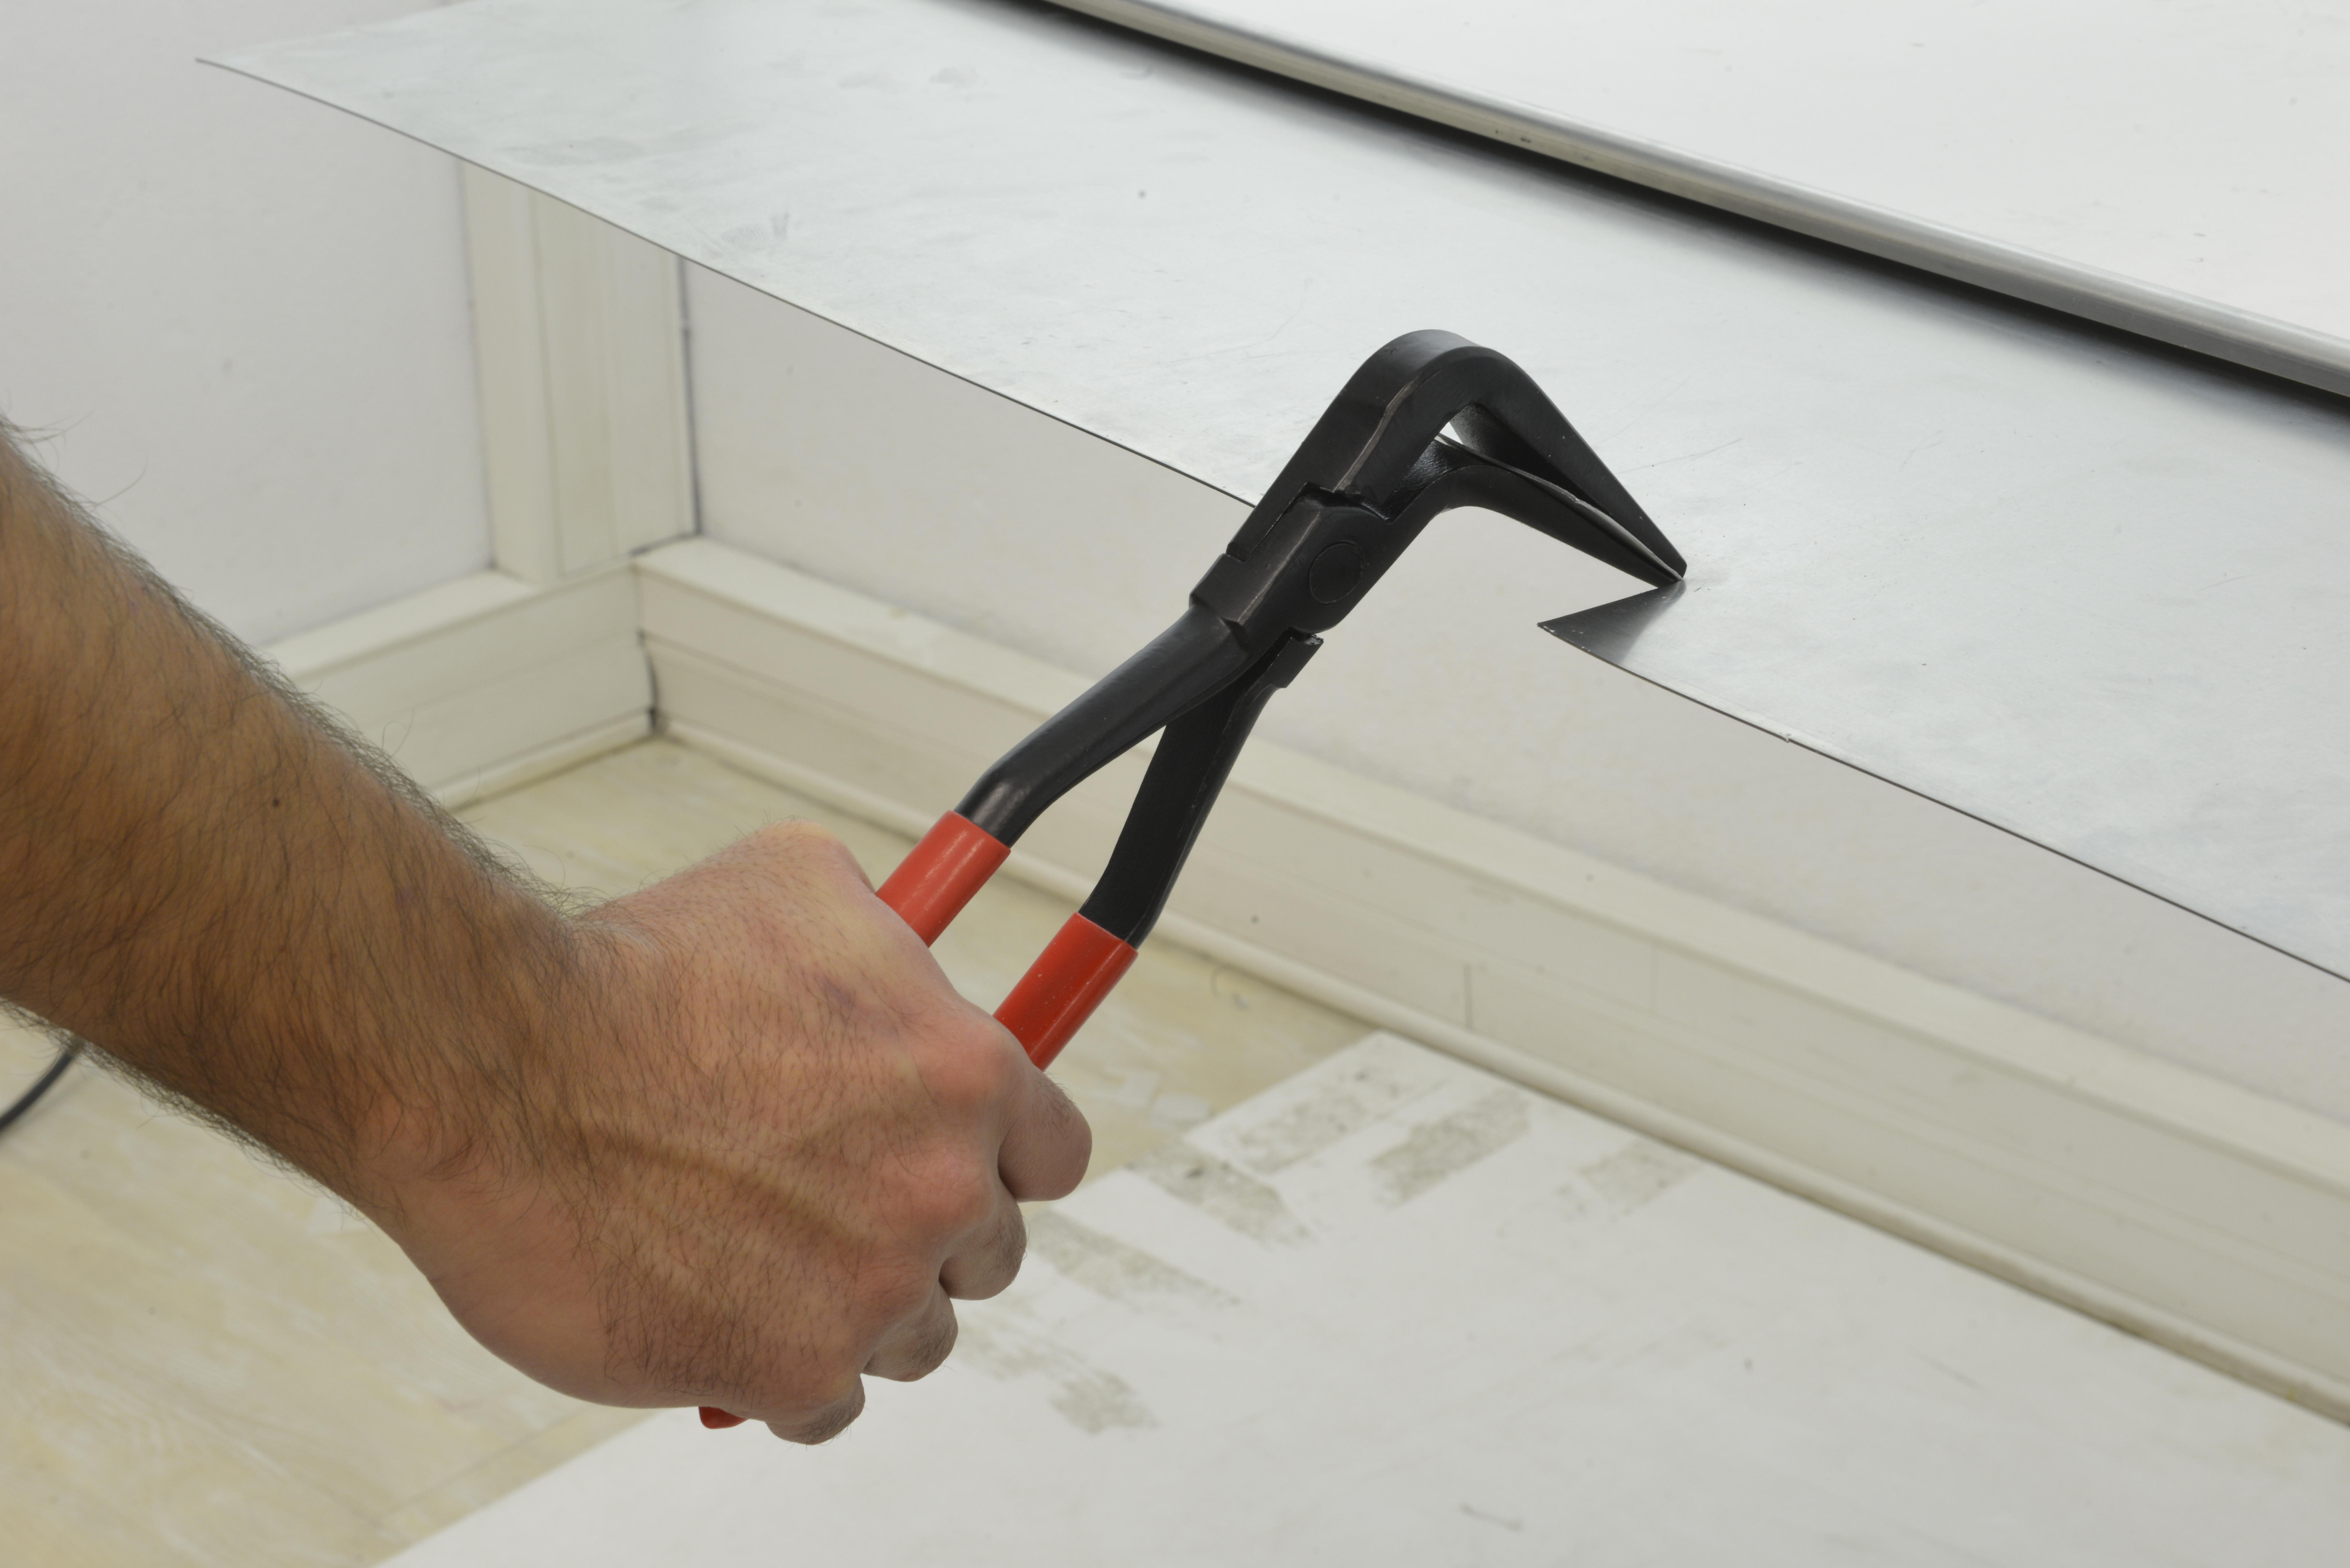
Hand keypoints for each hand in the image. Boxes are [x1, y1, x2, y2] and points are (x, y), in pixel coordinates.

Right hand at [366, 821, 1090, 1441]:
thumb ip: (881, 937)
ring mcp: (870, 1288)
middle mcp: (939, 1185)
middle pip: (986, 1253)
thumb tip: (904, 951)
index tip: (954, 1163)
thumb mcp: (793, 883)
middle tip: (835, 1209)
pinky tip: (721, 1318)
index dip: (998, 1159)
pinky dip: (781, 1375)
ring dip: (855, 1309)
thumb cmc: (626, 972)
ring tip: (764, 1261)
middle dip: (921, 1232)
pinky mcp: (789, 1370)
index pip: (1051, 1155)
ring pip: (913, 1337)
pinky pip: (827, 1407)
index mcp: (963, 1073)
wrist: (497, 1065)